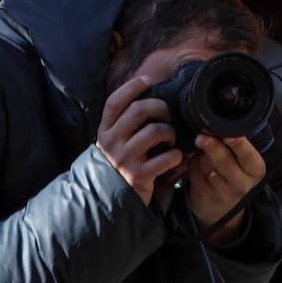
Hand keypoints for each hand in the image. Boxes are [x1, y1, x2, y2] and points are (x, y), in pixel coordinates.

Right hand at [96, 75, 183, 207]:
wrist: (107, 202)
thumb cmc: (116, 167)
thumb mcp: (112, 144)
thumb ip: (123, 125)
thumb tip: (148, 99)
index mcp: (105, 132)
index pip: (115, 102)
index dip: (132, 87)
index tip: (147, 81)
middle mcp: (112, 143)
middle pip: (139, 110)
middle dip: (160, 107)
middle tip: (167, 115)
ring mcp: (124, 159)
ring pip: (156, 131)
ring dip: (170, 132)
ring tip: (170, 140)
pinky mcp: (138, 175)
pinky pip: (167, 157)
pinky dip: (177, 155)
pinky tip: (174, 157)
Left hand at [183, 133, 267, 243]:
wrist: (223, 213)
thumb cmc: (235, 179)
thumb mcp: (244, 165)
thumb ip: (236, 148)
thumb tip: (216, 128)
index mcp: (255, 170)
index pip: (248, 155)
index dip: (239, 144)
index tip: (229, 135)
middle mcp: (241, 184)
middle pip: (224, 160)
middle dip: (212, 146)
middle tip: (202, 136)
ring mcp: (221, 192)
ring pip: (205, 163)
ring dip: (201, 154)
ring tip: (207, 156)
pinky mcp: (202, 196)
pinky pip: (193, 170)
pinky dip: (193, 163)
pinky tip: (198, 167)